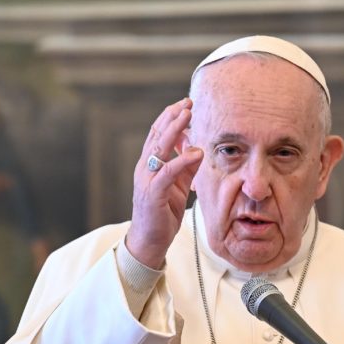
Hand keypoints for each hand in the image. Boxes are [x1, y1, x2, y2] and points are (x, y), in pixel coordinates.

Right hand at [123, 98, 202, 268]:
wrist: (149, 241)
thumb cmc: (163, 214)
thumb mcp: (179, 187)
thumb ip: (186, 168)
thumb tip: (198, 148)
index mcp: (150, 165)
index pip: (157, 135)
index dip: (170, 118)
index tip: (185, 104)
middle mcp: (145, 168)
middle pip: (157, 135)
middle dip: (172, 117)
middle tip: (187, 102)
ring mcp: (147, 180)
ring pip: (159, 148)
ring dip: (174, 130)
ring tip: (188, 115)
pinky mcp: (153, 193)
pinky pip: (168, 172)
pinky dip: (182, 160)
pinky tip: (196, 152)